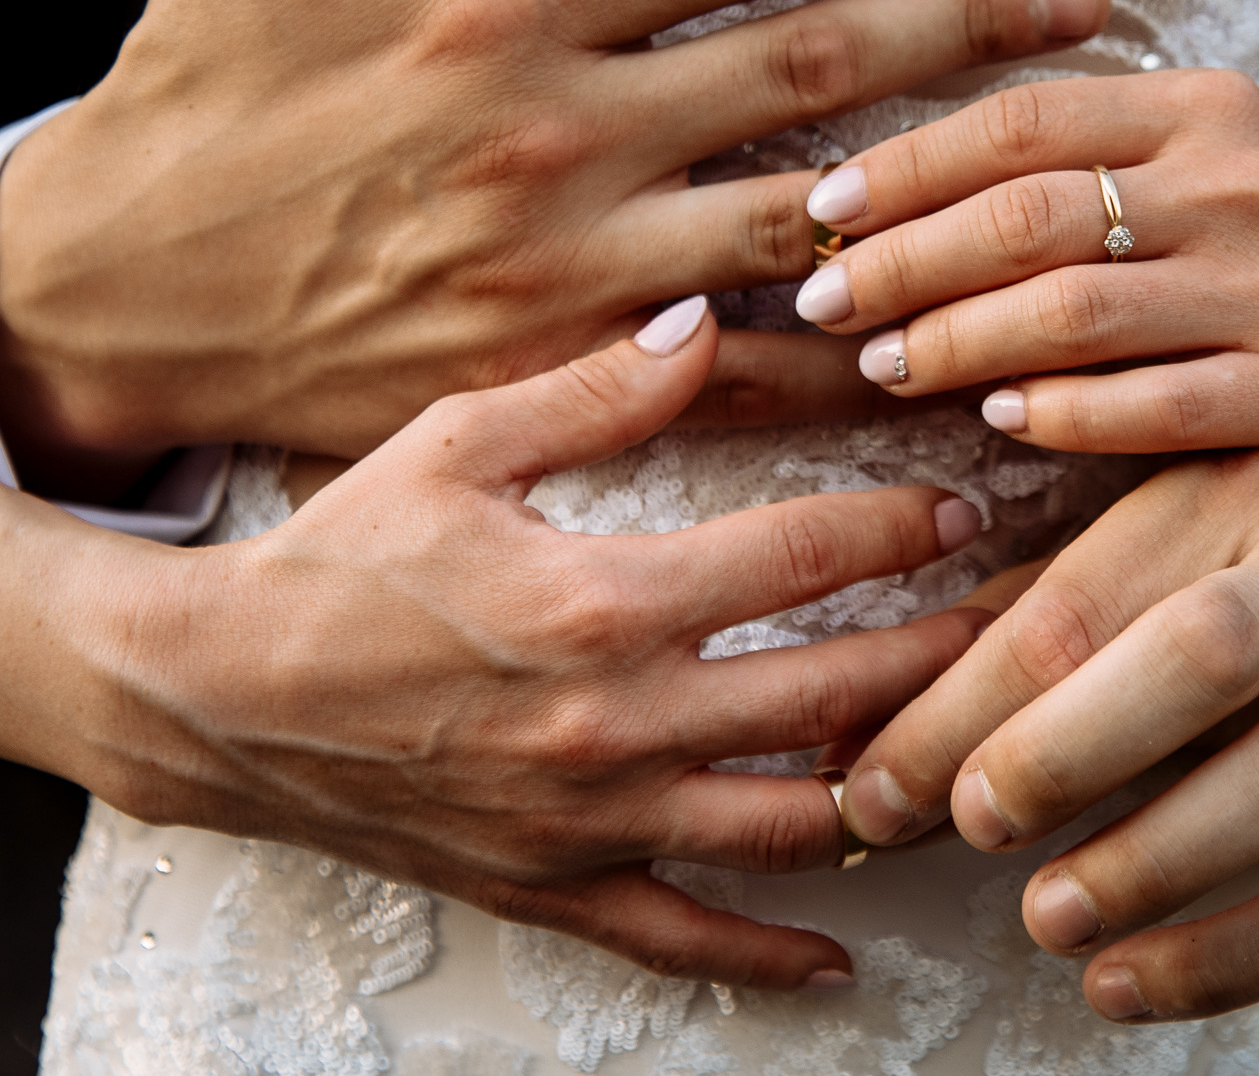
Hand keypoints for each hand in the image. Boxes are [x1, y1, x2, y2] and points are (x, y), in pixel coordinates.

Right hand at [0, 0, 1108, 494]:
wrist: (113, 290)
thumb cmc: (196, 96)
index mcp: (511, 1)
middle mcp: (563, 131)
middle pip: (811, 71)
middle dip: (964, 26)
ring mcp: (570, 265)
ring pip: (801, 224)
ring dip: (941, 194)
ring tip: (1056, 173)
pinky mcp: (556, 376)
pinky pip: (733, 376)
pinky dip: (837, 360)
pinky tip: (939, 344)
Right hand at [22, 295, 990, 987]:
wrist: (218, 696)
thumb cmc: (341, 560)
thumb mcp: (458, 442)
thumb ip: (598, 388)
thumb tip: (706, 322)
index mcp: (604, 600)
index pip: (807, 555)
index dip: (906, 526)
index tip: (968, 508)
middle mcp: (618, 721)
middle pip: (837, 695)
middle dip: (947, 656)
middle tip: (1023, 624)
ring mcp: (595, 819)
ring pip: (790, 825)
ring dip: (891, 790)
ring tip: (967, 752)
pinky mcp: (557, 884)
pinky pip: (685, 937)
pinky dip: (769, 953)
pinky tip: (843, 951)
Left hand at [787, 72, 1258, 501]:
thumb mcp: (1200, 173)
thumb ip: (1080, 168)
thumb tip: (887, 195)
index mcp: (1202, 111)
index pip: (1023, 121)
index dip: (905, 166)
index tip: (818, 212)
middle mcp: (1241, 184)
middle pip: (1031, 215)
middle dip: (904, 259)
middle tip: (818, 300)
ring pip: (1077, 310)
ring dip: (958, 339)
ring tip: (880, 364)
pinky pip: (1153, 403)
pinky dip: (1061, 414)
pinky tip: (995, 421)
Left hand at [834, 450, 1258, 1019]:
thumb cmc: (1236, 608)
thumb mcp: (1131, 583)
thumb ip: (1002, 654)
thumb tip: (852, 763)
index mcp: (1244, 489)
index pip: (1084, 599)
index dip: (965, 700)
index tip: (879, 791)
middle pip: (1208, 650)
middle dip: (1070, 745)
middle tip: (975, 823)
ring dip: (1148, 866)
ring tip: (1048, 919)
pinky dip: (1227, 959)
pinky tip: (1129, 982)